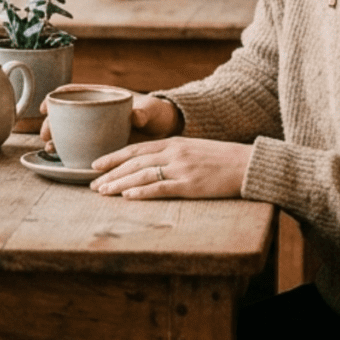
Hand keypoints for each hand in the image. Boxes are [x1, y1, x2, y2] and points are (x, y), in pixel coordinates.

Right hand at [38, 91, 179, 152]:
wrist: (165, 130)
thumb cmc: (157, 113)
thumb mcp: (151, 110)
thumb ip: (144, 111)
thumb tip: (137, 115)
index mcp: (103, 96)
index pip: (74, 91)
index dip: (57, 97)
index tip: (46, 106)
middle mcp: (95, 111)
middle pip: (66, 113)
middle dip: (51, 123)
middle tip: (46, 135)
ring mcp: (96, 128)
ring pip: (70, 131)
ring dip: (57, 138)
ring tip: (50, 148)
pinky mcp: (101, 143)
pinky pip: (81, 146)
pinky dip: (70, 151)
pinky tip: (63, 159)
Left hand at [90, 136, 252, 199]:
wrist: (247, 164)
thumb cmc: (220, 158)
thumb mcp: (192, 148)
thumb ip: (170, 153)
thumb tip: (148, 165)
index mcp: (172, 142)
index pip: (135, 149)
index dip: (113, 157)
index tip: (95, 164)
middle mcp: (173, 153)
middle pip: (134, 162)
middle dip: (110, 173)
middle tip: (92, 183)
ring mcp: (181, 168)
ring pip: (142, 175)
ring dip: (119, 183)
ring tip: (103, 191)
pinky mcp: (191, 184)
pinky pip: (161, 188)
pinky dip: (142, 192)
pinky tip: (128, 197)